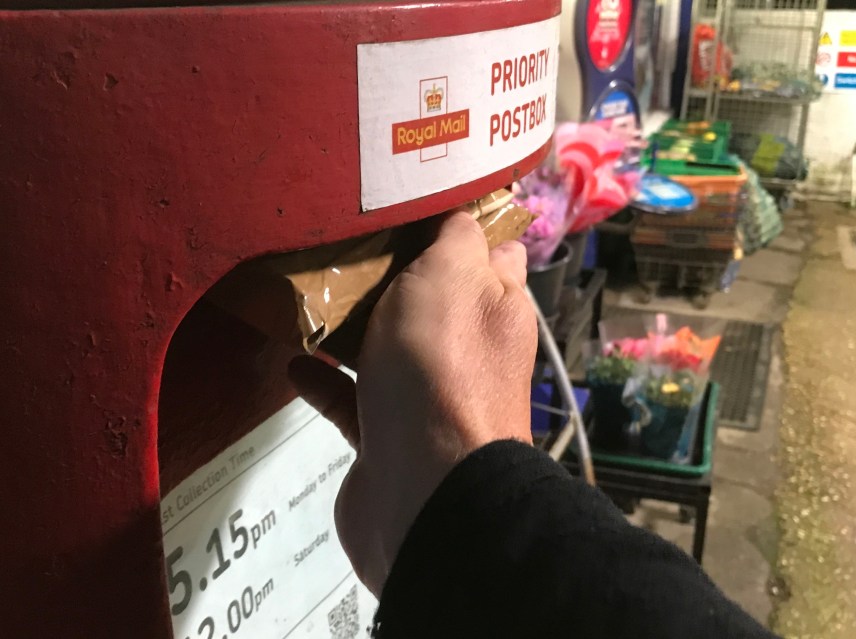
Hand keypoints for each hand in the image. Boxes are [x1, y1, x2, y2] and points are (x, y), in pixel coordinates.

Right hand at [289, 212, 536, 595]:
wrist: (425, 488)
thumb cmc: (442, 366)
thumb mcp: (453, 275)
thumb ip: (456, 238)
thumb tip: (463, 214)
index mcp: (498, 307)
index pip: (491, 253)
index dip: (461, 224)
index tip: (412, 198)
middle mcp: (471, 350)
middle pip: (433, 300)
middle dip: (396, 273)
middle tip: (345, 241)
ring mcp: (430, 397)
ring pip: (390, 348)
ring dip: (355, 326)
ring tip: (310, 294)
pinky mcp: (389, 437)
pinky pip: (353, 399)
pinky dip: (326, 380)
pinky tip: (296, 362)